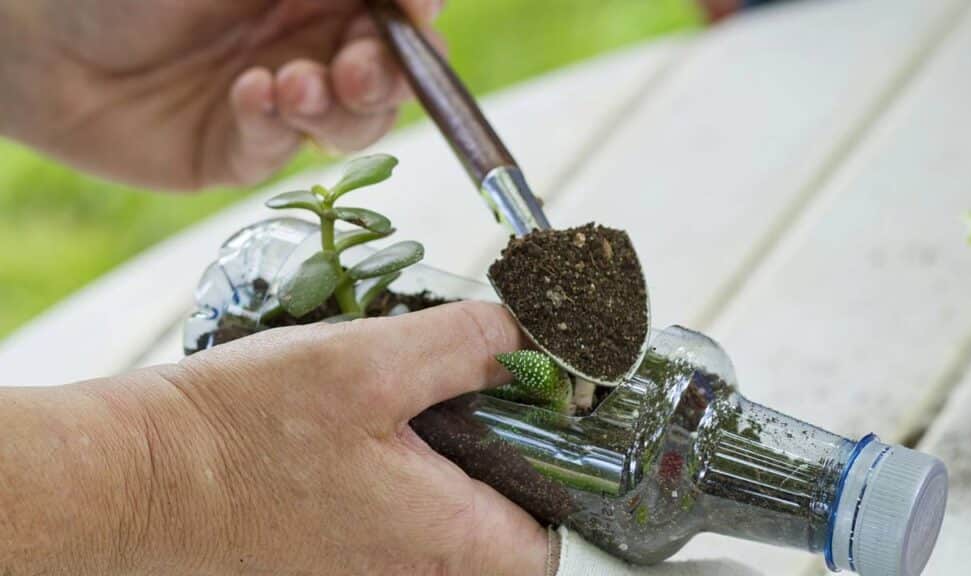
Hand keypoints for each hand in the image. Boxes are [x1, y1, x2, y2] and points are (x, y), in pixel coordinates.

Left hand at [0, 0, 443, 189]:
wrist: (40, 47)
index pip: (395, 12)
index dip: (416, 18)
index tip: (417, 13)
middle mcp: (306, 45)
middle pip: (389, 76)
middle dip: (386, 76)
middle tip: (358, 70)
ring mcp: (277, 102)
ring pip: (351, 124)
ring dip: (337, 108)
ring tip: (294, 84)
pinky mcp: (241, 150)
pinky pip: (282, 150)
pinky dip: (275, 124)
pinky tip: (247, 94)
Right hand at [0, 302, 547, 574]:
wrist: (136, 481)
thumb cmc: (243, 433)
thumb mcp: (370, 362)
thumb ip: (466, 346)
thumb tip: (527, 338)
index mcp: (443, 542)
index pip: (550, 543)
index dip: (560, 480)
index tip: (541, 423)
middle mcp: (411, 575)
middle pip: (498, 529)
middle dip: (498, 458)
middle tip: (472, 392)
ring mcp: (366, 574)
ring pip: (443, 524)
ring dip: (445, 461)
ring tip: (410, 401)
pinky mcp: (329, 562)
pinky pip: (393, 524)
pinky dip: (397, 475)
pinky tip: (361, 427)